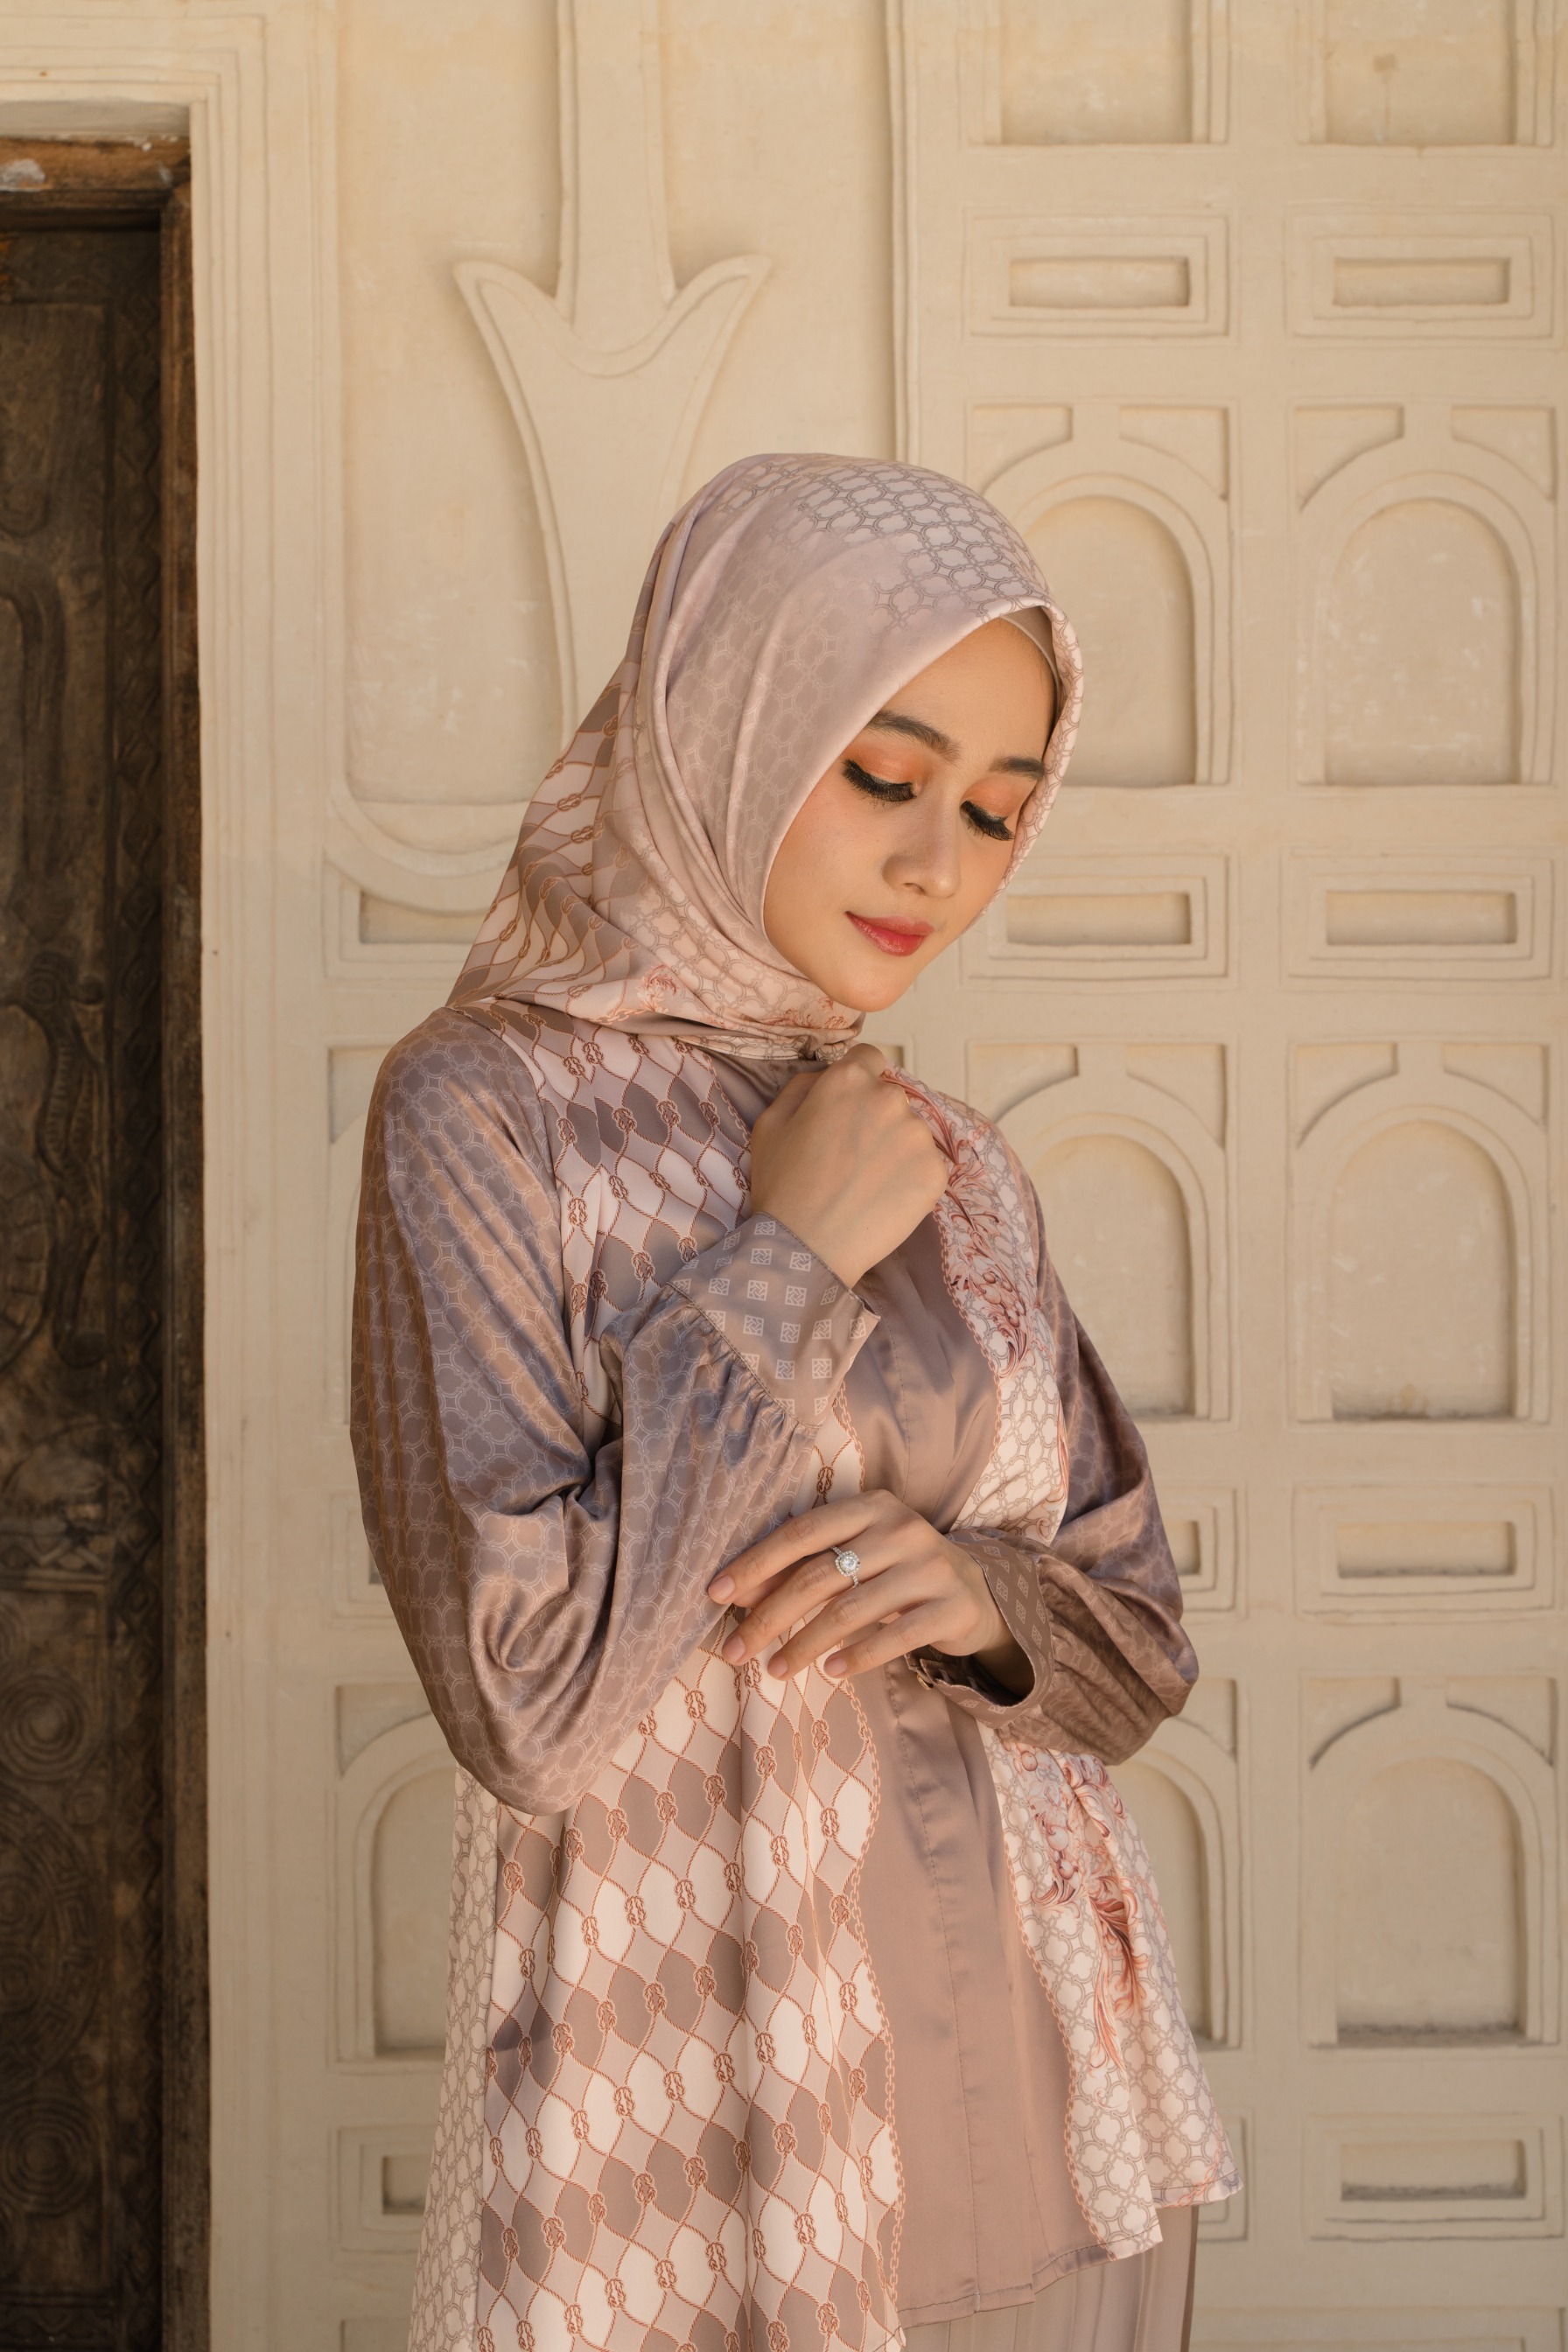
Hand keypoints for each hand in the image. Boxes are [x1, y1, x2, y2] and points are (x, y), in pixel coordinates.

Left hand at [707, 1490, 1030, 1692]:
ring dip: (803, 1645)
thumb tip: (736, 1594)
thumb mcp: (856, 1558)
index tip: (716, 1593)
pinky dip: (856, 1656)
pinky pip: (894, 1636)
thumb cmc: (897, 1573)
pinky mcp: (951, 1606)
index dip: (757, 1562)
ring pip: (850, 1611)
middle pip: (819, 1575)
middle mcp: (902, 1529)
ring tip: (773, 1670)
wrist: (975, 1593)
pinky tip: (829, 1671)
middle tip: (735, 1650)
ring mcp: (931, 1567)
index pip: (802, 1531)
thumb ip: (805, 1568)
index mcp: (871, 1506)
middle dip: (769, 1616)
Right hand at [748, 1044, 948, 1288]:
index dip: (858, 1082)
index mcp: (848, 1079)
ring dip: (895, 1149)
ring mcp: (917, 1135)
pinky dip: (911, 1179)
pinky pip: (927, 1165)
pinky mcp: (935, 1171)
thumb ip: (801, 1086)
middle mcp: (889, 1098)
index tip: (849, 1109)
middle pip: (890, 1097)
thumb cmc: (783, 1186)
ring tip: (866, 1183)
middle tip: (850, 1157)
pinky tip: (884, 1199)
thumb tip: (825, 1074)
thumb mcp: (771, 1123)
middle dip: (875, 1119)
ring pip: (910, 1132)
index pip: (869, 1059)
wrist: (807, 1247)